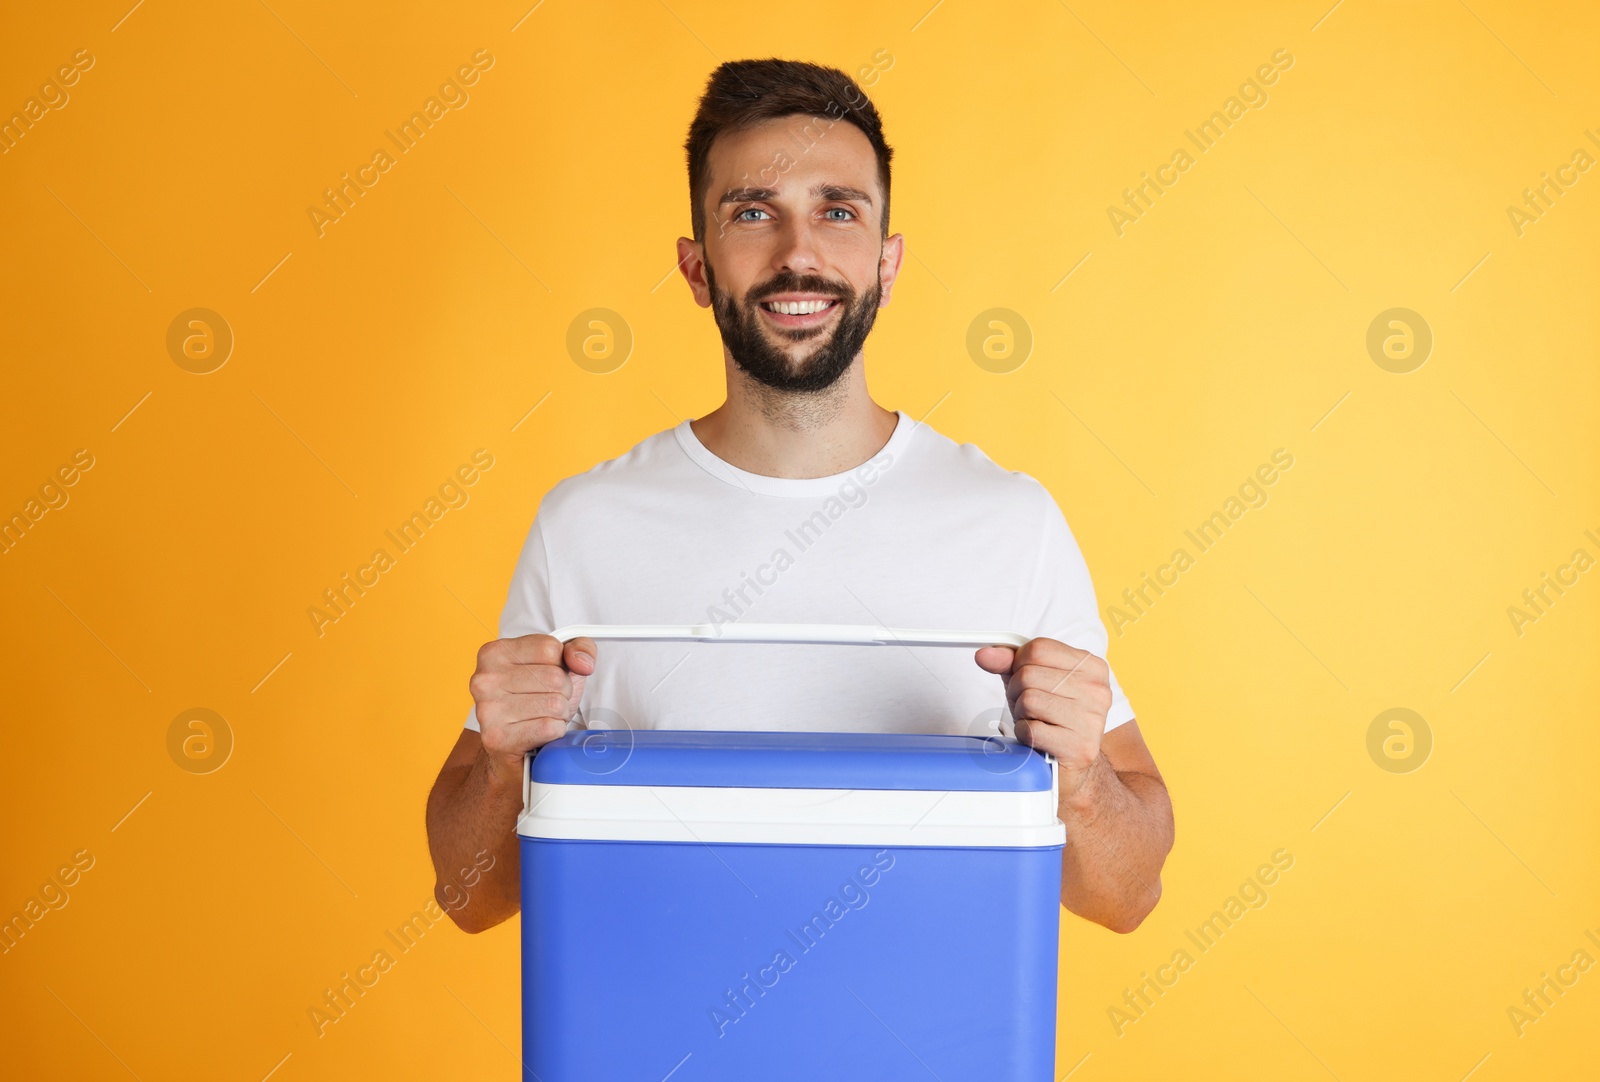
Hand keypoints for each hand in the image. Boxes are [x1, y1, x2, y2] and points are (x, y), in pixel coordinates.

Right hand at [469, 633, 595, 788]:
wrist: (515, 745)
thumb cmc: (535, 699)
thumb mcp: (560, 665)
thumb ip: (578, 649)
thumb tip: (583, 662)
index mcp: (494, 652)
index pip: (549, 648)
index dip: (560, 664)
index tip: (547, 675)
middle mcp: (484, 679)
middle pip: (554, 677)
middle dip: (563, 692)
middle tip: (547, 701)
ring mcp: (487, 709)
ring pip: (555, 703)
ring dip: (560, 713)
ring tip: (543, 716)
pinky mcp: (497, 738)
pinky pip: (549, 728)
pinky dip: (554, 731)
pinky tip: (539, 732)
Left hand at [974, 637, 1111, 801]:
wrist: (1069, 764)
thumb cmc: (1051, 719)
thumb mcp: (1031, 682)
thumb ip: (1009, 663)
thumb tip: (986, 654)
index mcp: (1091, 666)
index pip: (1038, 648)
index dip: (1019, 664)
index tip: (1025, 679)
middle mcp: (1097, 690)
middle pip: (1029, 674)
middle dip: (1017, 692)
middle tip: (1031, 708)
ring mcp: (1091, 719)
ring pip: (1028, 700)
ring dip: (1022, 714)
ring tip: (1037, 721)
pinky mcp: (1079, 747)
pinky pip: (1031, 729)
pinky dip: (1025, 735)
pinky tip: (1039, 738)